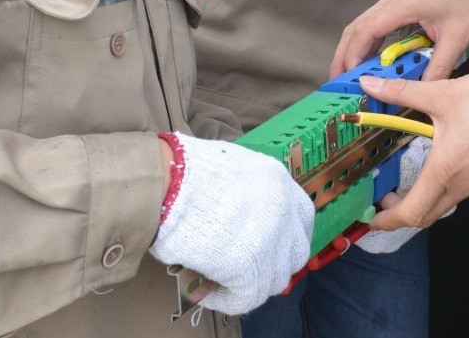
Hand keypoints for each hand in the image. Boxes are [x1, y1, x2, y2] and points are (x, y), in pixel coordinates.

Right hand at [147, 134, 313, 315]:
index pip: (301, 216)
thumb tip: (233, 218)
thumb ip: (242, 193)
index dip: (287, 234)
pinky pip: (244, 299)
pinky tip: (205, 293)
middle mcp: (283, 210)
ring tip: (219, 280)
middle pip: (296, 251)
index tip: (270, 243)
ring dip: (250, 284)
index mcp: (278, 181)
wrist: (167, 181)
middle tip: (247, 267)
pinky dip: (225, 300)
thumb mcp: (226, 168)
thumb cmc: (184, 170)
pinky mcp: (251, 270)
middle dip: (276, 262)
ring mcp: (272, 241)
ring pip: (274, 279)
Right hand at [333, 0, 468, 80]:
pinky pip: (374, 23)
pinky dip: (367, 43)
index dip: (354, 54)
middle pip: (357, 26)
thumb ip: (438, 66)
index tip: (350, 77)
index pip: (368, 29)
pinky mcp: (398, 3)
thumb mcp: (457, 39)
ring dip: (353, 49)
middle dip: (344, 55)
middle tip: (338, 81)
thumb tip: (422, 91)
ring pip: (362, 25)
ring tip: (348, 76)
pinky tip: (367, 62)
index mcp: (406, 3)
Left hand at [359, 72, 468, 232]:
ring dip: (437, 189)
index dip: (389, 220)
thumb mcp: (442, 94)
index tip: (375, 218)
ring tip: (434, 161)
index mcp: (445, 170)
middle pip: (429, 212)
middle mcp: (465, 186)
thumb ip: (402, 93)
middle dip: (407, 209)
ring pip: (452, 198)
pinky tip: (465, 156)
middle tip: (393, 196)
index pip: (411, 212)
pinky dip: (463, 179)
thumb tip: (371, 85)